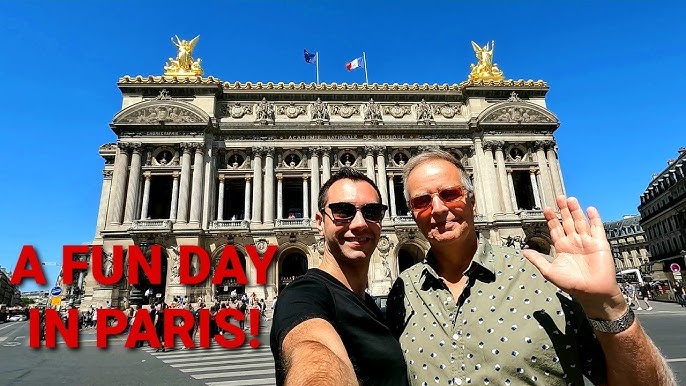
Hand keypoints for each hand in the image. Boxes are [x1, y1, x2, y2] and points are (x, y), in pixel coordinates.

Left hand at [522, 196, 625, 319]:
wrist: (592, 293)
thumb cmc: (571, 284)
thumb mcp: (549, 271)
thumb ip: (537, 260)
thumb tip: (523, 252)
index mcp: (562, 247)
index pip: (555, 229)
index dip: (551, 219)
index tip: (546, 208)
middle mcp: (574, 242)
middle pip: (567, 222)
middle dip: (563, 210)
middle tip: (558, 197)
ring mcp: (586, 242)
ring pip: (580, 222)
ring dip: (576, 211)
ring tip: (570, 199)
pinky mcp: (599, 244)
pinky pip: (597, 229)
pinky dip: (594, 219)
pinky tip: (590, 209)